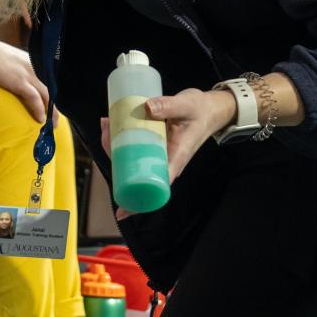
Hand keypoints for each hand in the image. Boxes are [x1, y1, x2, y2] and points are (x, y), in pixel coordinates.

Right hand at [0, 36, 53, 125]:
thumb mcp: (15, 59)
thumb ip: (24, 68)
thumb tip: (24, 80)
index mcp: (36, 62)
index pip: (49, 81)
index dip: (53, 96)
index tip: (54, 108)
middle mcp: (36, 68)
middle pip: (52, 90)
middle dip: (55, 107)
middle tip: (56, 121)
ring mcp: (29, 75)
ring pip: (48, 96)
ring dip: (52, 112)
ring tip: (52, 125)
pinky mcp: (21, 82)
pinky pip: (35, 99)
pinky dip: (39, 110)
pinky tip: (40, 119)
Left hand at [98, 89, 234, 220]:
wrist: (210, 110)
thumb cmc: (201, 111)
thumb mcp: (187, 106)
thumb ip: (169, 105)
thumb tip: (147, 107)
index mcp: (176, 159)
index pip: (156, 189)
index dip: (138, 202)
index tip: (121, 211)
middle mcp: (165, 161)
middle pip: (136, 173)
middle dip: (116, 159)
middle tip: (106, 136)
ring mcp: (158, 154)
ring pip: (132, 159)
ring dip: (115, 146)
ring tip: (106, 125)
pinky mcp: (154, 145)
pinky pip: (135, 146)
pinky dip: (121, 137)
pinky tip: (112, 123)